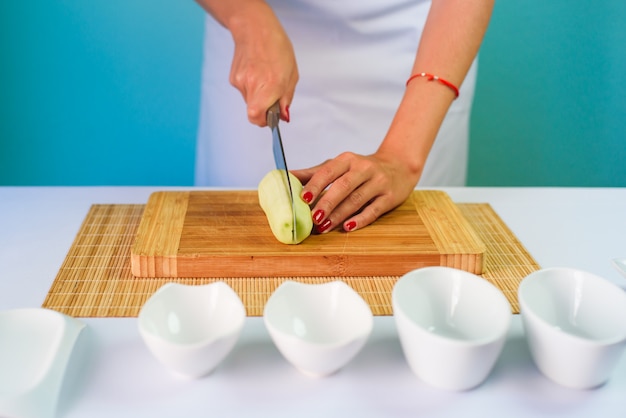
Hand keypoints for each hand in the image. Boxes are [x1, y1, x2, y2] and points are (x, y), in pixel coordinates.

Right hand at [228, 5, 297, 125]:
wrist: (254, 28)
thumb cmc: (276, 47)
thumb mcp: (292, 74)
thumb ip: (286, 98)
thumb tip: (283, 116)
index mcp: (270, 85)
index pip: (257, 117)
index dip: (265, 122)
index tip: (272, 117)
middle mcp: (252, 85)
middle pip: (254, 112)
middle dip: (264, 108)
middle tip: (272, 95)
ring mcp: (240, 82)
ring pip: (249, 101)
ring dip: (258, 96)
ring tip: (264, 77)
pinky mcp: (233, 78)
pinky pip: (244, 91)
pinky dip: (251, 87)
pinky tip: (256, 72)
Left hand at [291, 151, 420, 233]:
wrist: (399, 166)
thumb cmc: (362, 168)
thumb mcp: (340, 166)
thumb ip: (315, 173)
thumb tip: (286, 177)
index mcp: (347, 160)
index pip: (328, 171)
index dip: (315, 185)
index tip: (302, 198)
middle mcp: (364, 169)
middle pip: (343, 187)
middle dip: (326, 203)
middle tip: (313, 218)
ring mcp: (378, 183)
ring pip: (356, 200)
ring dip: (339, 215)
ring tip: (324, 227)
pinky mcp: (389, 197)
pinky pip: (374, 210)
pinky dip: (360, 219)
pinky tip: (348, 227)